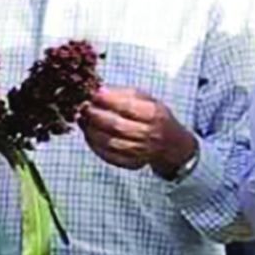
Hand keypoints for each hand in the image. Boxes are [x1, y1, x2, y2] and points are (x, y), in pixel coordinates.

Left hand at [79, 86, 196, 176]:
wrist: (172, 144)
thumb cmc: (153, 116)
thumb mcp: (146, 99)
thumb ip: (123, 94)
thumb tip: (98, 91)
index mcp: (154, 114)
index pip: (127, 107)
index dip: (106, 100)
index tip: (92, 94)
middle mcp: (149, 134)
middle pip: (116, 126)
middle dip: (95, 115)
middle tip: (83, 108)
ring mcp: (141, 151)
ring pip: (110, 143)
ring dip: (91, 131)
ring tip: (83, 120)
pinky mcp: (132, 163)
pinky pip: (109, 156)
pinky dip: (94, 145)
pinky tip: (89, 134)